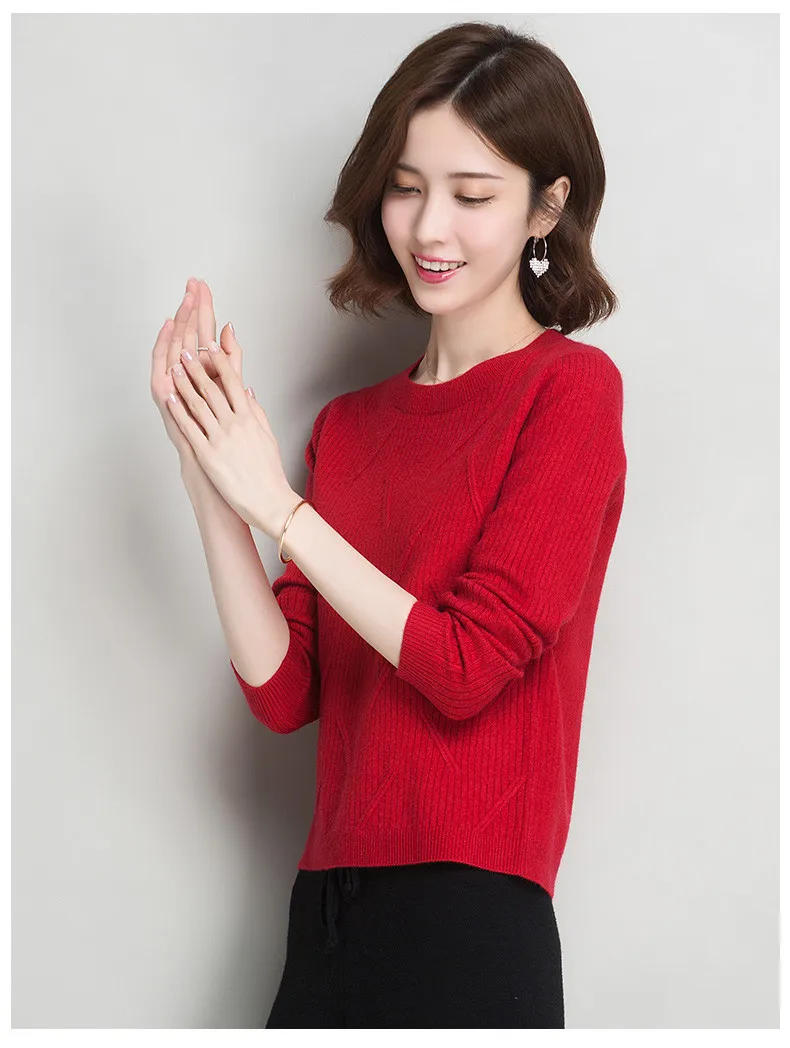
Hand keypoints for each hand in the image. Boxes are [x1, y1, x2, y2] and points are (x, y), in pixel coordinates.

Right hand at [151, 277, 245, 472]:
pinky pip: (162, 368)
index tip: (205, 287)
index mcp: (204, 375)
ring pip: (175, 347)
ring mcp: (175, 387)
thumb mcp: (232, 393)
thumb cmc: (222, 437)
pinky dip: (164, 348)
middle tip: (193, 283)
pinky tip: (169, 329)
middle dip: (190, 309)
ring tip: (184, 299)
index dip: (204, 312)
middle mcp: (186, 378)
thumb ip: (231, 362)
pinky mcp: (166, 399)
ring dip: (180, 322)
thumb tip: (231, 334)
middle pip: (187, 336)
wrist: (214, 470)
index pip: (203, 336)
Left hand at [164, 329, 298, 536]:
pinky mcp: (207, 455)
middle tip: (185, 350)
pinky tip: (171, 399)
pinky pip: (190, 429)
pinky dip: (179, 412)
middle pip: (212, 388)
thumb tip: (247, 392)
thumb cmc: (269, 473)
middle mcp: (234, 425)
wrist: (269, 501)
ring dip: (184, 384)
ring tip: (174, 368)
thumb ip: (256, 412)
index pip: (232, 382)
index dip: (220, 361)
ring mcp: (219, 439)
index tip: (212, 346)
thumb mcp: (267, 436)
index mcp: (249, 418)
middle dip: (197, 367)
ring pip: (198, 405)